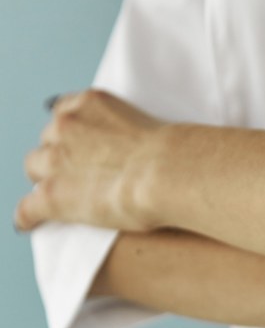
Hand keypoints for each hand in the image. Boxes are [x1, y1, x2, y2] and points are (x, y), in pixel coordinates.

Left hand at [14, 88, 166, 233]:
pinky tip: (33, 223)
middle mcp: (67, 125)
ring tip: (61, 195)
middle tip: (77, 172)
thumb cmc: (173, 153)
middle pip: (48, 140)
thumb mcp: (147, 122)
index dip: (71, 132)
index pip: (65, 112)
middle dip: (59, 155)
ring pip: (34, 168)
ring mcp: (56, 159)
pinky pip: (27, 209)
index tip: (78, 143)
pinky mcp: (52, 195)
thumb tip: (132, 147)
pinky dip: (29, 217)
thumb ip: (127, 129)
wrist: (169, 171)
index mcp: (90, 103)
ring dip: (47, 179)